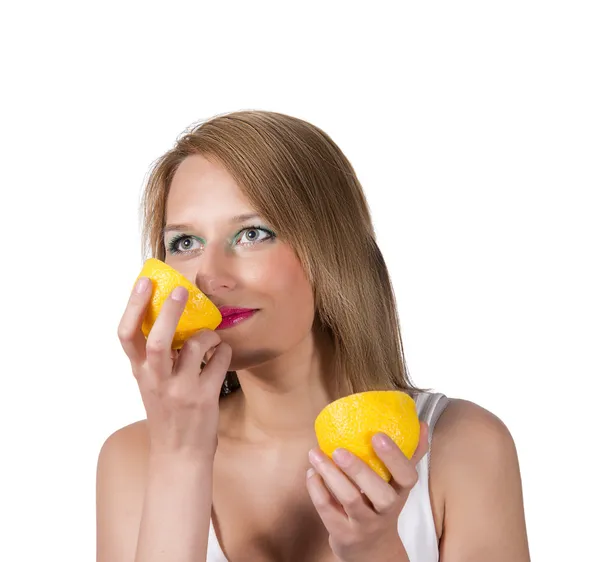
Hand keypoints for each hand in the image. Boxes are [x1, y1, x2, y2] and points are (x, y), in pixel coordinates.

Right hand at [117, 277, 231, 458]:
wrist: (179, 456)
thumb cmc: (166, 415)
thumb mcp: (151, 385)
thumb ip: (155, 358)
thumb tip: (172, 319)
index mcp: (141, 373)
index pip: (126, 335)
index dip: (134, 306)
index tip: (144, 282)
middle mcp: (157, 380)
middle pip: (159, 338)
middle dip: (170, 310)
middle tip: (181, 290)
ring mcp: (181, 390)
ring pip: (196, 346)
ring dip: (209, 334)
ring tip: (213, 337)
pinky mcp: (204, 398)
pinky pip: (220, 361)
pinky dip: (225, 352)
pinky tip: (223, 355)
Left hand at [306, 422, 428, 561]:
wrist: (372, 549)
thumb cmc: (383, 505)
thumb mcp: (399, 484)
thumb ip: (410, 454)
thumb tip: (421, 424)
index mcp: (400, 492)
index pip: (407, 477)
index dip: (394, 457)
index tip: (377, 435)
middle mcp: (385, 510)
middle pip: (380, 493)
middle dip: (358, 470)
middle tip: (339, 449)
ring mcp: (364, 523)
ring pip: (349, 499)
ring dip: (330, 474)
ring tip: (315, 454)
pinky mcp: (342, 532)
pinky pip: (328, 510)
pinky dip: (316, 489)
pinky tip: (311, 472)